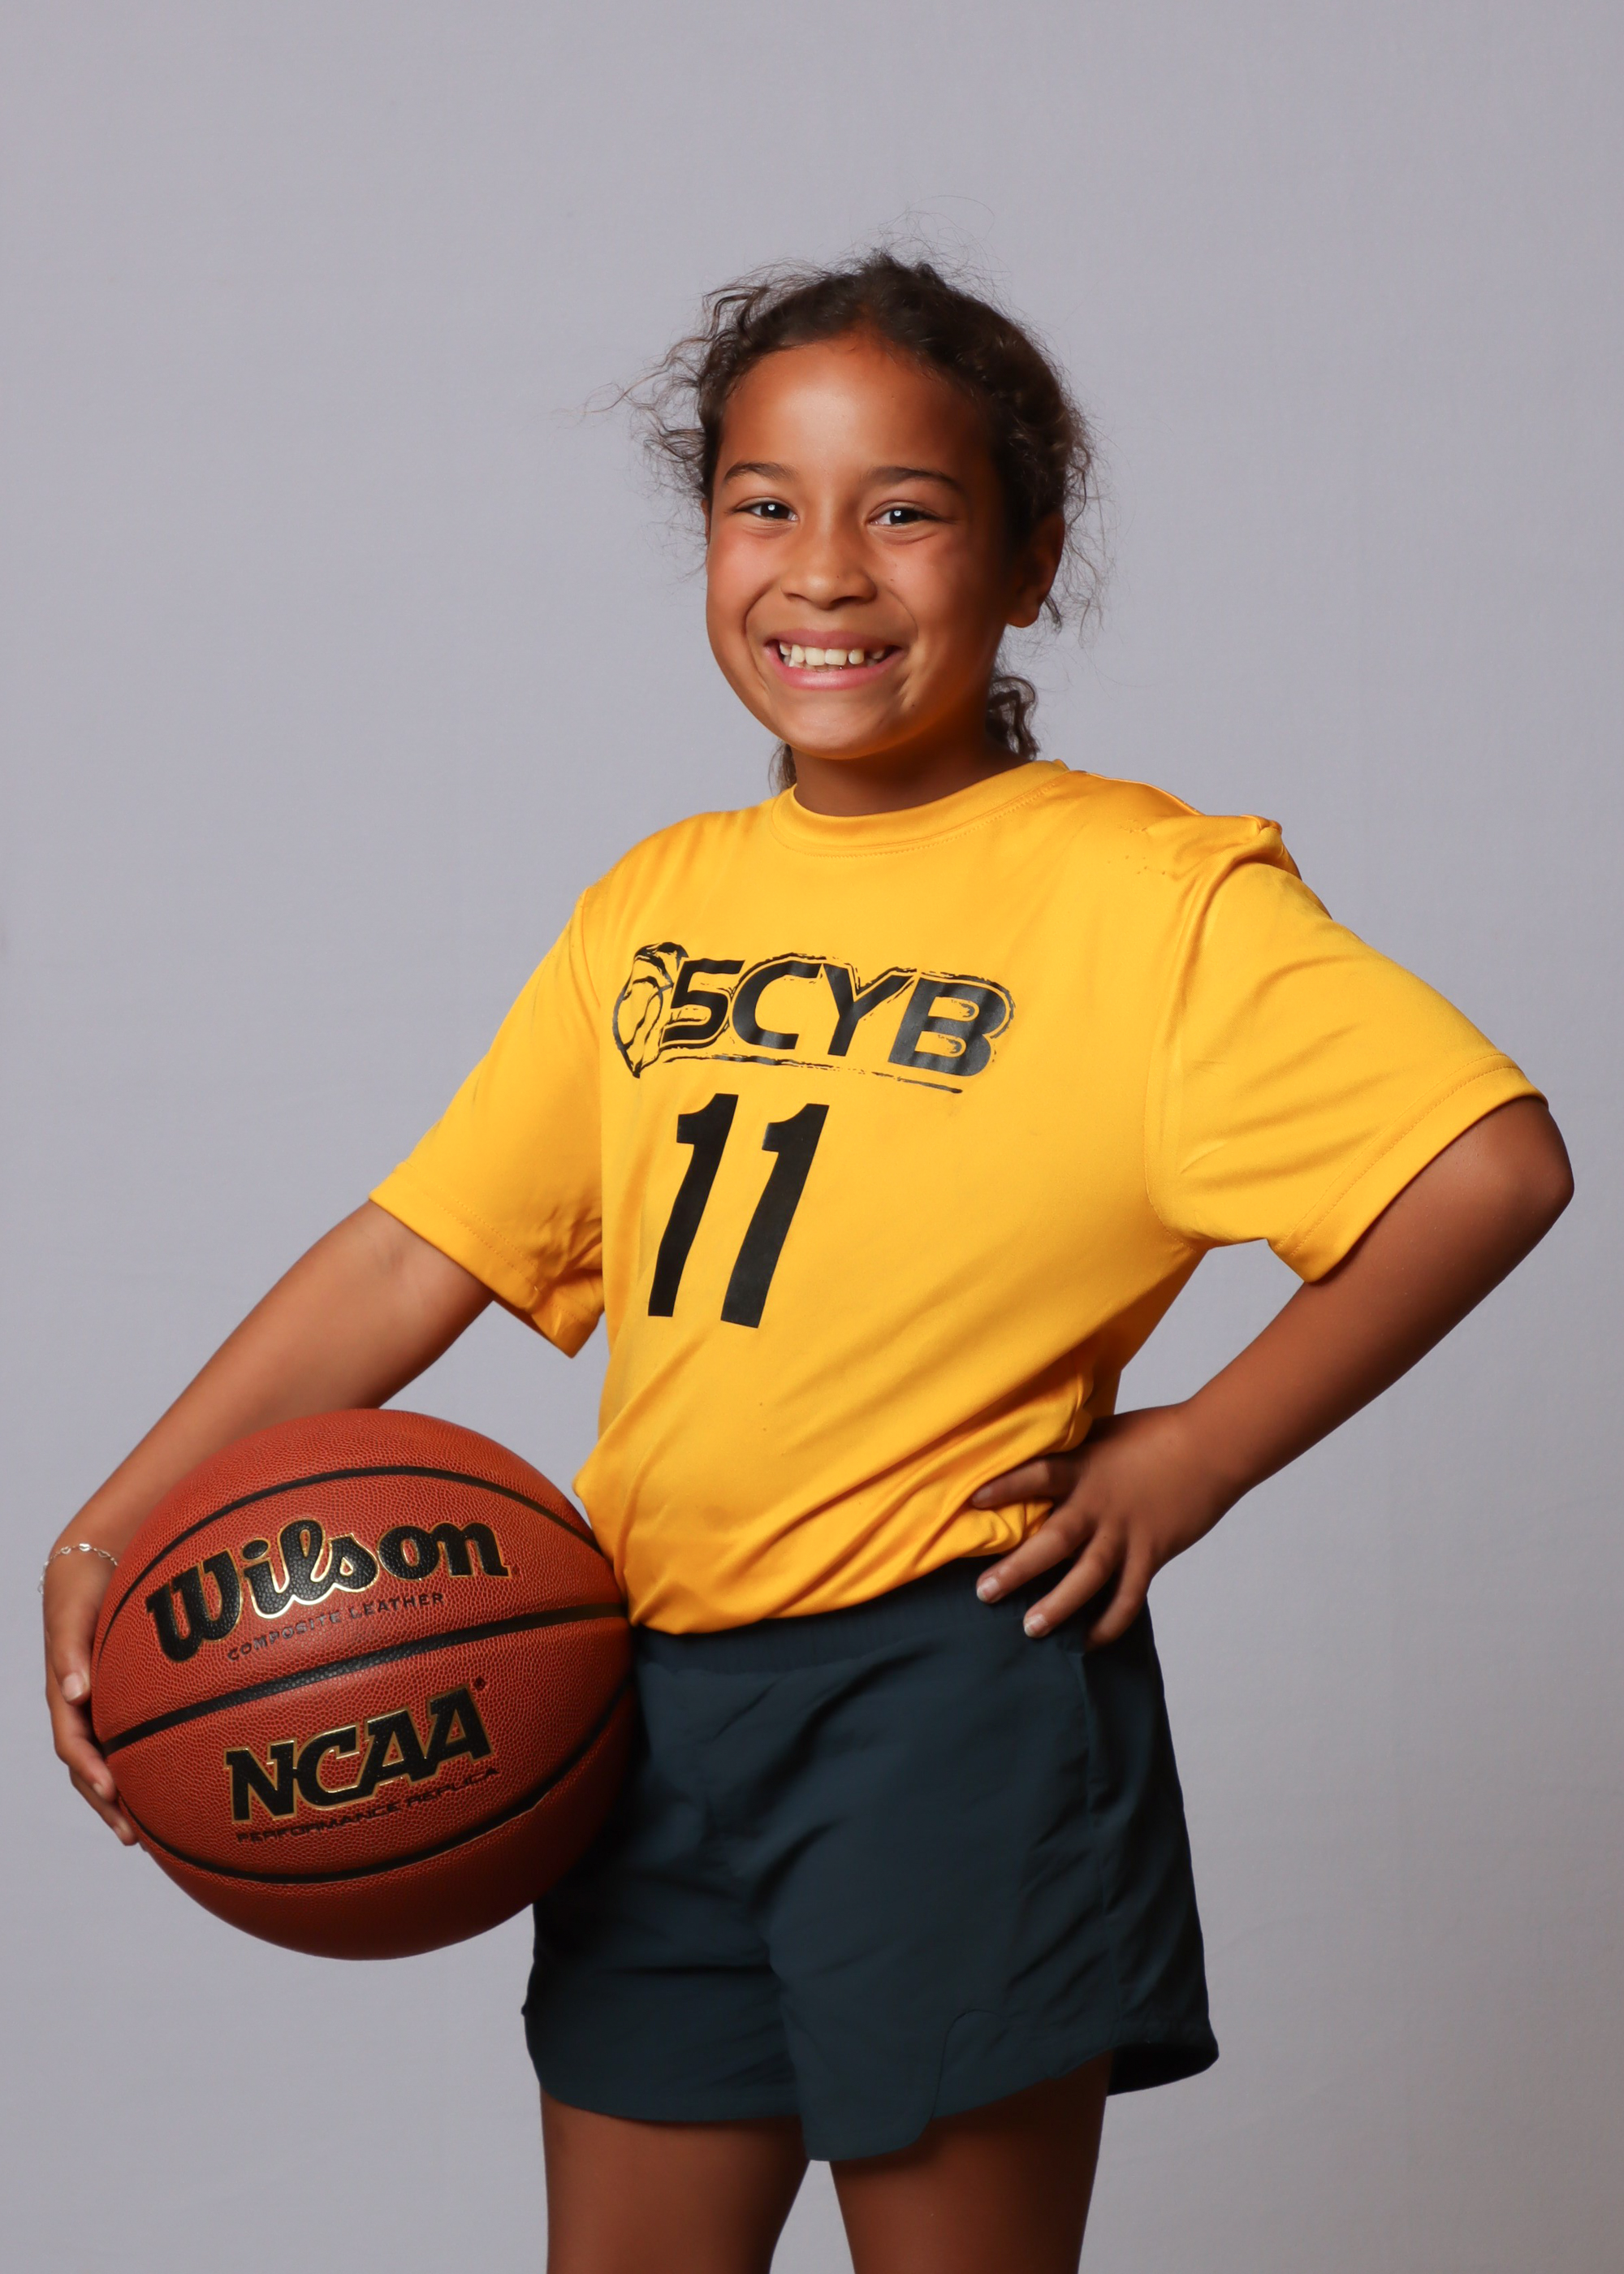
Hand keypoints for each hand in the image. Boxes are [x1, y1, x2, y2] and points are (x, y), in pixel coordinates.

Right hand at [43, 1550, 136, 1843]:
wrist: (94, 1563)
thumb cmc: (82, 1587)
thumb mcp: (73, 1612)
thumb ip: (70, 1650)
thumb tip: (73, 1691)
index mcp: (64, 1693)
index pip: (71, 1743)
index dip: (89, 1770)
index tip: (112, 1793)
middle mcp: (81, 1706)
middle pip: (89, 1766)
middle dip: (108, 1803)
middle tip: (134, 1836)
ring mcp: (100, 1704)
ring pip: (109, 1759)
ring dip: (125, 1795)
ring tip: (152, 1830)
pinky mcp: (122, 1697)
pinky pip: (130, 1738)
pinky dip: (144, 1764)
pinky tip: (172, 1781)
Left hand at [969, 1404, 1230, 1645]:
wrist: (1210, 1447)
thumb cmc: (1155, 1432)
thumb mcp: (1102, 1433)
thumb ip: (1071, 1451)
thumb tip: (1034, 1452)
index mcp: (1083, 1467)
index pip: (1036, 1476)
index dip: (1004, 1488)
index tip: (970, 1502)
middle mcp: (1099, 1505)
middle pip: (1053, 1541)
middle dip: (1017, 1569)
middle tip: (985, 1593)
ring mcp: (1126, 1533)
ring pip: (1088, 1577)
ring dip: (1058, 1605)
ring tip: (1031, 1628)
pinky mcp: (1152, 1553)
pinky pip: (1128, 1597)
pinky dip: (1109, 1623)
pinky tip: (1088, 1641)